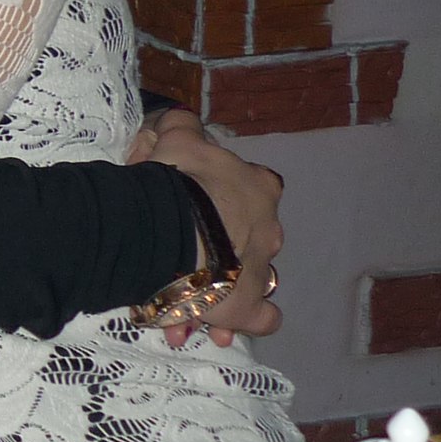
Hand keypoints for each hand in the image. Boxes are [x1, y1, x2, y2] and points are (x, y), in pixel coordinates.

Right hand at [130, 106, 283, 346]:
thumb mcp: (175, 139)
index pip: (256, 189)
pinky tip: (216, 323)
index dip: (228, 198)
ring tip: (186, 296)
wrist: (171, 229)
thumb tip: (178, 118)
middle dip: (224, 248)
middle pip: (252, 239)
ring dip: (222, 287)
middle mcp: (269, 230)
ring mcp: (262, 270)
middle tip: (187, 252)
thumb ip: (180, 127)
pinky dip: (241, 321)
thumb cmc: (175, 180)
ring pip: (249, 281)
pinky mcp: (250, 307)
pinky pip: (260, 318)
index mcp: (258, 188)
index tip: (200, 206)